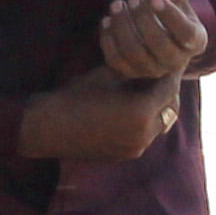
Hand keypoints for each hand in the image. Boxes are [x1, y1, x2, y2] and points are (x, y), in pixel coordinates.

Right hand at [16, 75, 179, 164]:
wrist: (45, 129)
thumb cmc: (73, 97)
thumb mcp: (105, 76)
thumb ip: (132, 69)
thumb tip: (149, 58)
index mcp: (141, 112)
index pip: (169, 88)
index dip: (170, 73)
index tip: (169, 61)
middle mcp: (145, 134)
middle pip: (169, 109)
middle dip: (166, 92)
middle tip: (160, 76)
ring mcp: (135, 148)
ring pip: (158, 125)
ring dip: (155, 109)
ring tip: (145, 93)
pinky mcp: (124, 156)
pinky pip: (143, 137)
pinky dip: (143, 124)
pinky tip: (129, 111)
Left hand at [96, 0, 208, 83]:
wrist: (156, 24)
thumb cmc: (170, 4)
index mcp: (196, 41)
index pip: (186, 33)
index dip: (170, 15)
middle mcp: (177, 61)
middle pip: (158, 43)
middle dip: (142, 18)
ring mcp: (153, 70)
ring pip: (134, 52)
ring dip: (122, 26)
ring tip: (117, 4)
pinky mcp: (132, 72)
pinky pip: (117, 60)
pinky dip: (108, 39)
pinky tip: (107, 20)